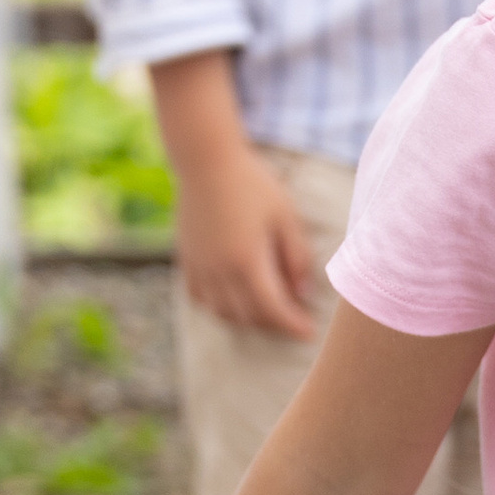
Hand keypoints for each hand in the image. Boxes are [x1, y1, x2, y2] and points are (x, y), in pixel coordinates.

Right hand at [174, 139, 318, 336]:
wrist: (206, 162)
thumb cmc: (253, 184)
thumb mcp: (286, 217)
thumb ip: (297, 257)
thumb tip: (302, 292)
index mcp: (246, 261)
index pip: (273, 309)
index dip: (292, 325)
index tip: (309, 333)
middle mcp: (219, 270)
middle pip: (248, 315)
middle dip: (274, 325)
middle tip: (294, 322)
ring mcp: (199, 266)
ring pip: (222, 312)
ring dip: (247, 319)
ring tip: (268, 314)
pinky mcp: (186, 259)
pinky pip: (200, 298)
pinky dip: (219, 308)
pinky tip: (234, 301)